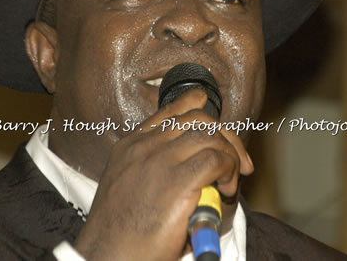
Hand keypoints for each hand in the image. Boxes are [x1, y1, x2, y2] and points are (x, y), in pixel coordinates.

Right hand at [73, 89, 253, 260]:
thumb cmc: (119, 234)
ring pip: (210, 137)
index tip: (206, 101)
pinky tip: (226, 189)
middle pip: (197, 120)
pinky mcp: (176, 181)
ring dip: (229, 156)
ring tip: (229, 182)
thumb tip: (189, 165)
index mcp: (130, 147)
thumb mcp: (127, 187)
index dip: (193, 104)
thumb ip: (151, 169)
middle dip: (225, 136)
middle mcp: (144, 147)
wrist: (107, 257)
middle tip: (238, 161)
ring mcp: (159, 161)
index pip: (169, 111)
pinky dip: (229, 171)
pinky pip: (216, 160)